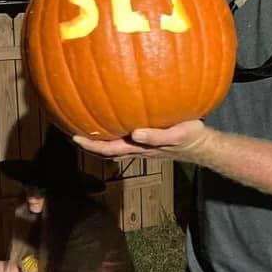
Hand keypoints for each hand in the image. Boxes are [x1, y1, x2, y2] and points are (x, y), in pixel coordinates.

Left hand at [74, 120, 207, 160]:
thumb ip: (156, 136)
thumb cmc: (189, 137)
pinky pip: (123, 139)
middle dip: (88, 144)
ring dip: (97, 141)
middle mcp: (136, 148)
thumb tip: (134, 133)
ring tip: (84, 128)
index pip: (109, 149)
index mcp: (140, 147)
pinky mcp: (145, 140)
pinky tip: (109, 121)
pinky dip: (111, 133)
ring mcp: (140, 145)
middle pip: (105, 150)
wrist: (200, 144)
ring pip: (113, 146)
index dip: (91, 145)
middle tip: (71, 132)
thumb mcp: (176, 135)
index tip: (75, 136)